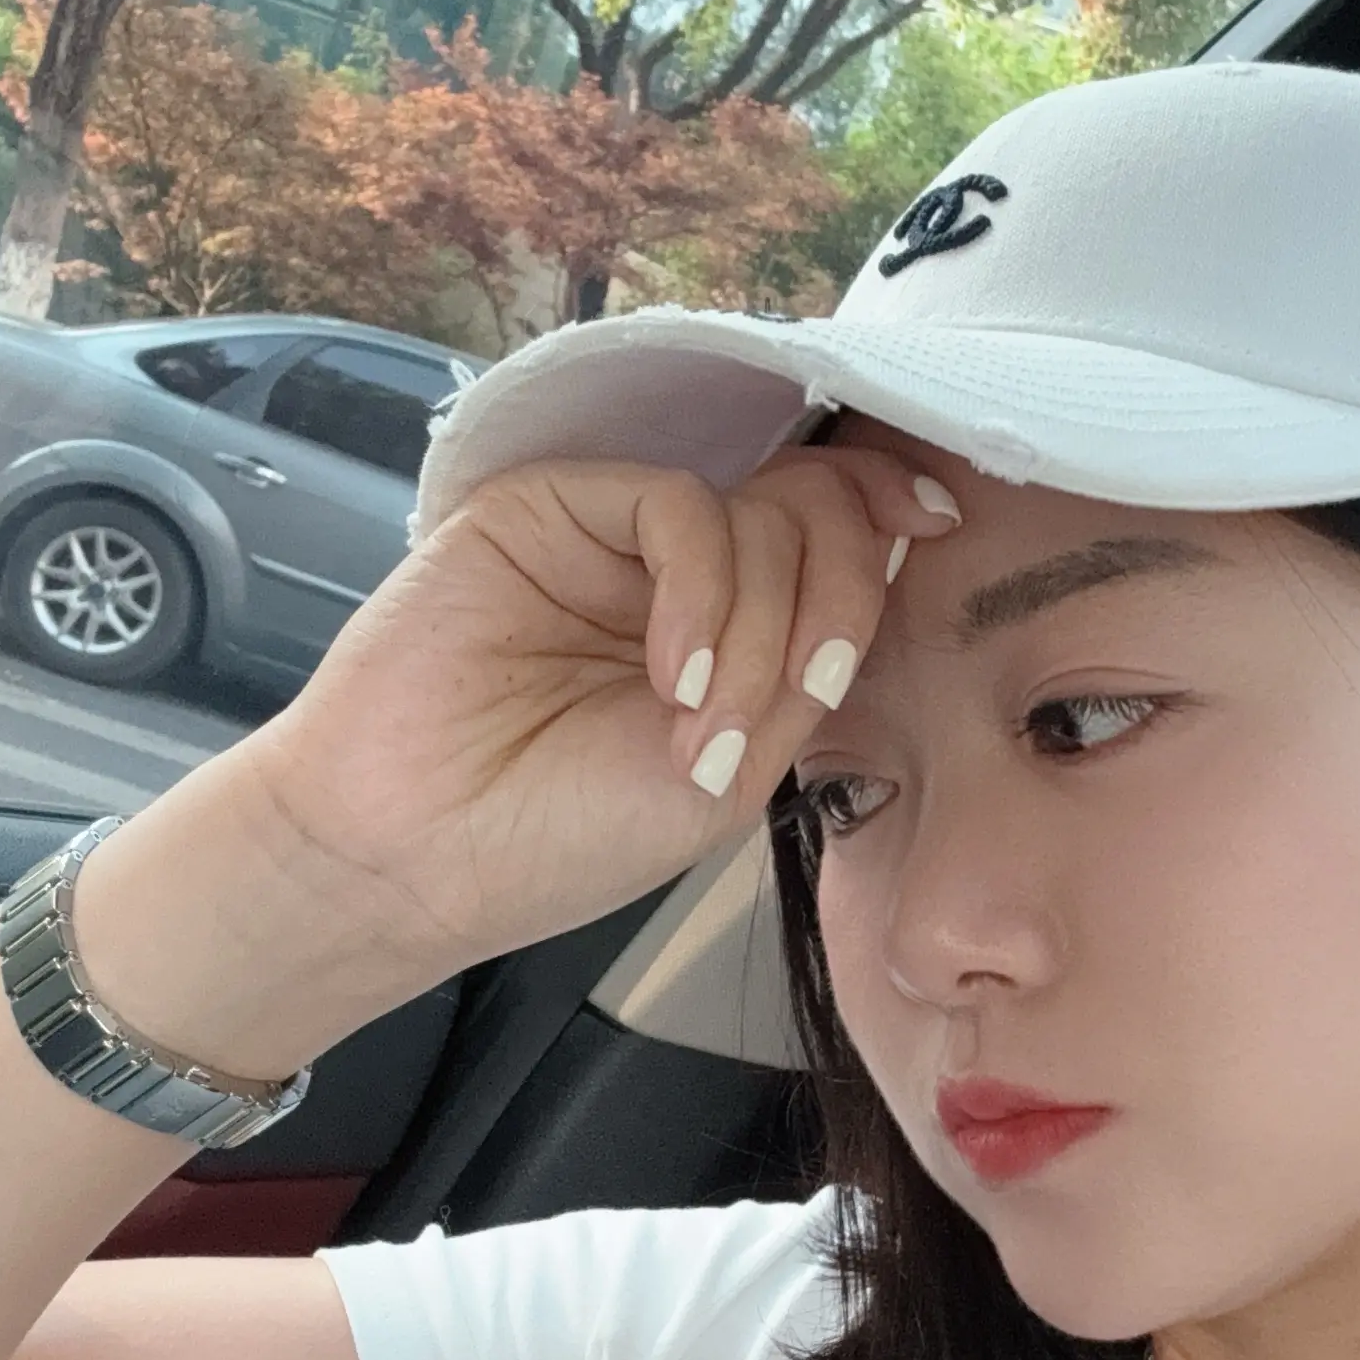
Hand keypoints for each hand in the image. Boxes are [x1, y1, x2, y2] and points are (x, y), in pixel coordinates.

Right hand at [82, 442, 960, 1072]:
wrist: (414, 856)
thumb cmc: (560, 836)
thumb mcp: (735, 769)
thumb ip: (809, 659)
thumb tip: (899, 544)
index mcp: (732, 628)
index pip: (837, 536)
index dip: (894, 514)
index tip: (946, 525)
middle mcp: (679, 569)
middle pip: (819, 506)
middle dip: (836, 595)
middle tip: (797, 690)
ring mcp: (615, 535)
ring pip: (763, 508)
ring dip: (763, 626)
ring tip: (706, 726)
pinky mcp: (551, 505)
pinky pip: (680, 504)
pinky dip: (705, 590)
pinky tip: (673, 674)